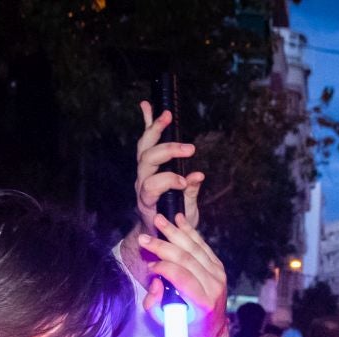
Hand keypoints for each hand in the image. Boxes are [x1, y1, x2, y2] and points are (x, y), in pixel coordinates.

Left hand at [133, 100, 202, 239]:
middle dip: (167, 151)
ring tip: (167, 114)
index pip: (153, 185)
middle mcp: (140, 183)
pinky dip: (147, 124)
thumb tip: (197, 175)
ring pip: (144, 147)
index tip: (185, 183)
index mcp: (147, 199)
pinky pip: (145, 141)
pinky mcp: (146, 165)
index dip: (169, 181)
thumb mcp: (183, 217)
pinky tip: (148, 106)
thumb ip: (189, 196)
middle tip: (189, 149)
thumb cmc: (170, 226)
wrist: (153, 229)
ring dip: (155, 128)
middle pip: (147, 160)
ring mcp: (142, 172)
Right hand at [134, 212, 227, 336]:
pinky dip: (189, 231)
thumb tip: (154, 281)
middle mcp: (214, 285)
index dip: (163, 267)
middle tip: (144, 239)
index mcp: (203, 302)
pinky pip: (202, 245)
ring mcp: (218, 274)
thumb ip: (154, 304)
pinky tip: (178, 220)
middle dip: (162, 246)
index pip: (182, 276)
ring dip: (175, 232)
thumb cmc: (186, 326)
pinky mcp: (218, 266)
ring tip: (159, 220)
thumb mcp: (166, 323)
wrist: (211, 329)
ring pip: (194, 248)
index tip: (148, 267)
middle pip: (186, 258)